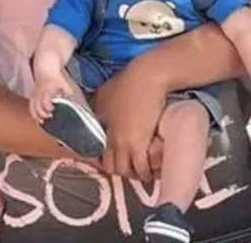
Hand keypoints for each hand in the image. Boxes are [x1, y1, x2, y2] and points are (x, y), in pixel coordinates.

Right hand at [29, 73, 76, 122]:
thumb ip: (67, 90)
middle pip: (37, 108)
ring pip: (32, 108)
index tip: (53, 109)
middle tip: (50, 116)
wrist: (45, 70)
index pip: (45, 102)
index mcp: (46, 91)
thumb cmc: (54, 78)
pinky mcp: (32, 97)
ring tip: (42, 121)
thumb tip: (71, 95)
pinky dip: (33, 114)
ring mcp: (35, 96)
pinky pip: (30, 107)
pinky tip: (37, 119)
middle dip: (43, 114)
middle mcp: (39, 94)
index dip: (48, 108)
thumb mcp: (63, 82)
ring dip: (36, 116)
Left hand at [92, 58, 166, 181]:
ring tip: (143, 173)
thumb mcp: (106, 92)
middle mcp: (109, 137)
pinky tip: (152, 171)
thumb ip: (100, 105)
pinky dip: (146, 172)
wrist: (146, 77)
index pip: (98, 152)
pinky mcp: (140, 143)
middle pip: (110, 166)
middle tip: (131, 168)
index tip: (116, 160)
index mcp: (99, 126)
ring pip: (125, 170)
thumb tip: (99, 112)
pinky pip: (141, 168)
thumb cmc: (129, 80)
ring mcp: (124, 141)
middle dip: (119, 170)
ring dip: (133, 174)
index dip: (106, 160)